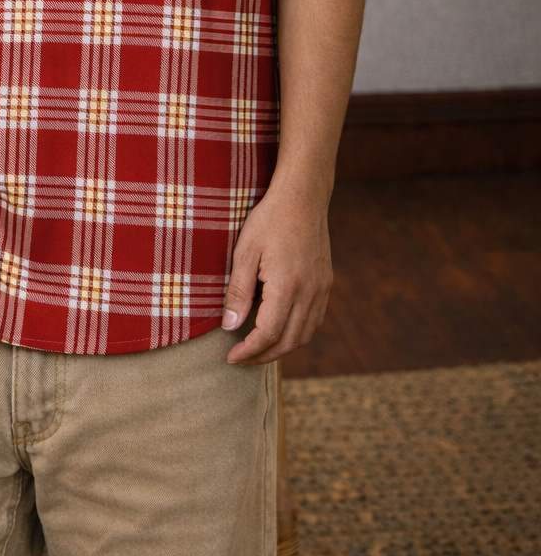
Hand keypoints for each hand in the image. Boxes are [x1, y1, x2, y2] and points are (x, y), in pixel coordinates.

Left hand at [221, 179, 331, 363]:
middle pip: (288, 342)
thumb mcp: (244, 251)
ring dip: (281, 348)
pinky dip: (296, 333)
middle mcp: (309, 293)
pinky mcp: (326, 284)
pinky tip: (280, 328)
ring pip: (304, 335)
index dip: (248, 351)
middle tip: (241, 358)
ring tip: (258, 348)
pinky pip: (314, 320)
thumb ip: (238, 291)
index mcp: (287, 286)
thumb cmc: (269, 220)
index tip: (231, 357)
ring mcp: (321, 289)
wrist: (303, 196)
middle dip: (263, 356)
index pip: (268, 334)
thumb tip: (230, 326)